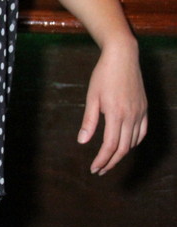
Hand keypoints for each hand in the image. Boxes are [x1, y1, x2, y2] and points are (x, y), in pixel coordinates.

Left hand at [77, 41, 147, 174]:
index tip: (94, 168)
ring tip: (109, 160)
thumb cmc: (103, 75)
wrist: (123, 57)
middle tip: (99, 170)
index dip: (102, 160)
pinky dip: (133, 143)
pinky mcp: (144, 109)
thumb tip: (82, 141)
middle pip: (122, 148)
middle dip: (110, 162)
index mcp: (116, 114)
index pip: (109, 146)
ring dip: (121, 154)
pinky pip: (142, 132)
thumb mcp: (92, 97)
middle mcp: (131, 116)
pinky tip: (125, 146)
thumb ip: (89, 121)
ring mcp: (140, 113)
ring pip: (133, 142)